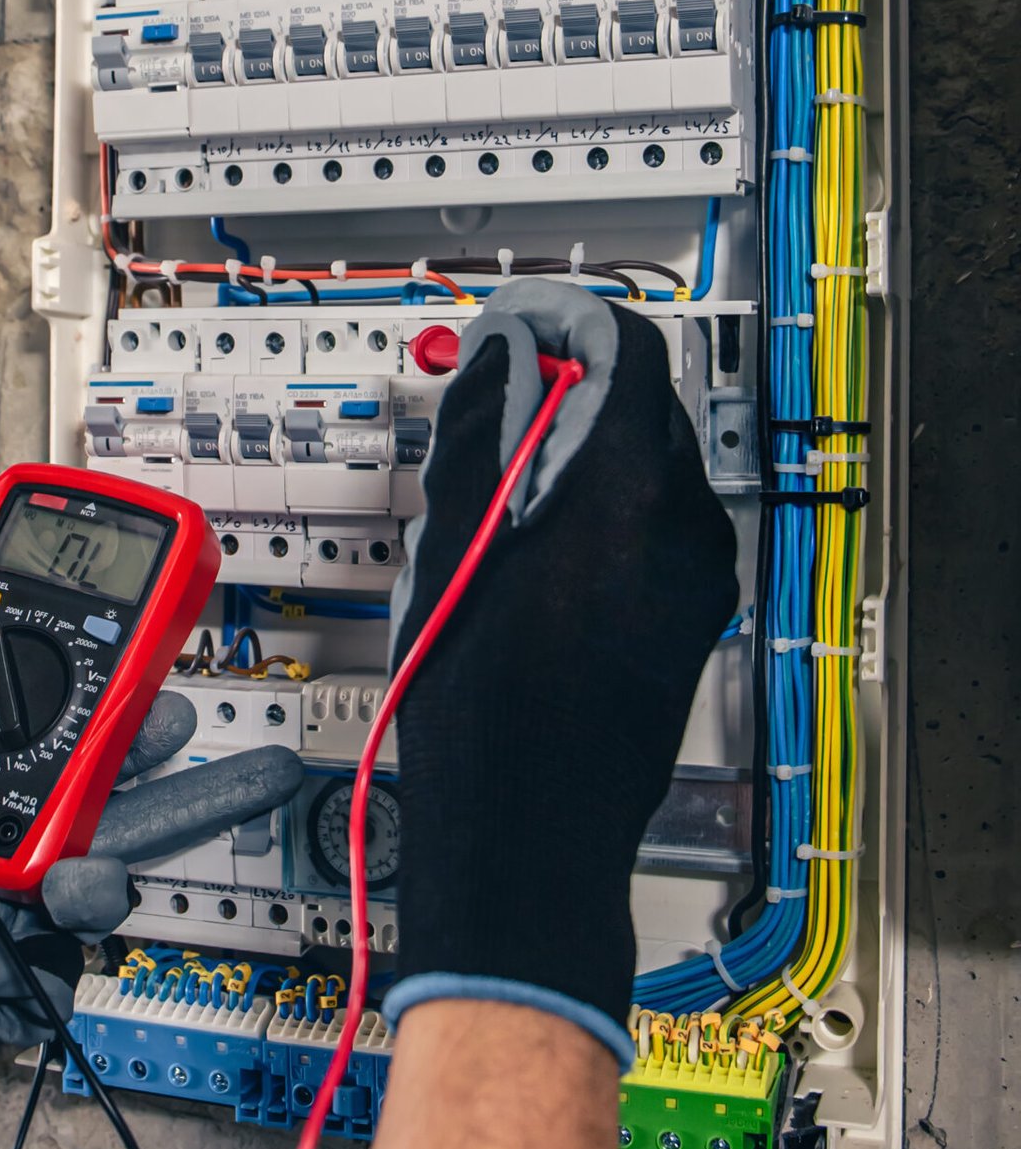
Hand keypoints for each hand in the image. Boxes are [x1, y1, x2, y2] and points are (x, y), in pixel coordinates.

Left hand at [0, 595, 302, 1148]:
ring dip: (99, 884)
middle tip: (258, 769)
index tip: (166, 676)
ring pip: (105, 892)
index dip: (132, 705)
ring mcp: (21, 912)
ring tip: (71, 883)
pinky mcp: (6, 982)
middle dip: (200, 788)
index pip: (83, 731)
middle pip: (130, 808)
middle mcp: (24, 838)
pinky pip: (39, 976)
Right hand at [384, 280, 738, 1063]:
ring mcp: (697, 576)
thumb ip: (484, 424)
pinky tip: (531, 547)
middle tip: (492, 398)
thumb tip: (500, 352)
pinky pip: (652, 522)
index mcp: (630, 490)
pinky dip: (599, 504)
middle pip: (639, 399)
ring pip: (645, 462)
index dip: (561, 321)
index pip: (623, 345)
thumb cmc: (482, 702)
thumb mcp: (452, 539)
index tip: (511, 328)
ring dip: (579, 447)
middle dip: (566, 383)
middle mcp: (684, 525)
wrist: (527, 828)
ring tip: (497, 488)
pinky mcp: (691, 616)